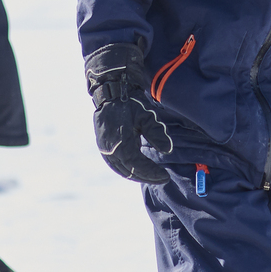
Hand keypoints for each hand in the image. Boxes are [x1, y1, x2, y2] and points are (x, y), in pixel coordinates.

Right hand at [84, 42, 173, 183]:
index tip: (165, 176)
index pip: (138, 166)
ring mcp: (104, 149)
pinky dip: (127, 169)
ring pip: (121, 170)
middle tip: (162, 178)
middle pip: (129, 172)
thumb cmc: (130, 104)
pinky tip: (137, 170)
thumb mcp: (146, 117)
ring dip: (136, 175)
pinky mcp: (103, 147)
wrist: (110, 93)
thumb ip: (157, 134)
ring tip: (151, 176)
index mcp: (121, 144)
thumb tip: (168, 151)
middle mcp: (110, 151)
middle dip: (147, 176)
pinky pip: (115, 164)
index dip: (152, 173)